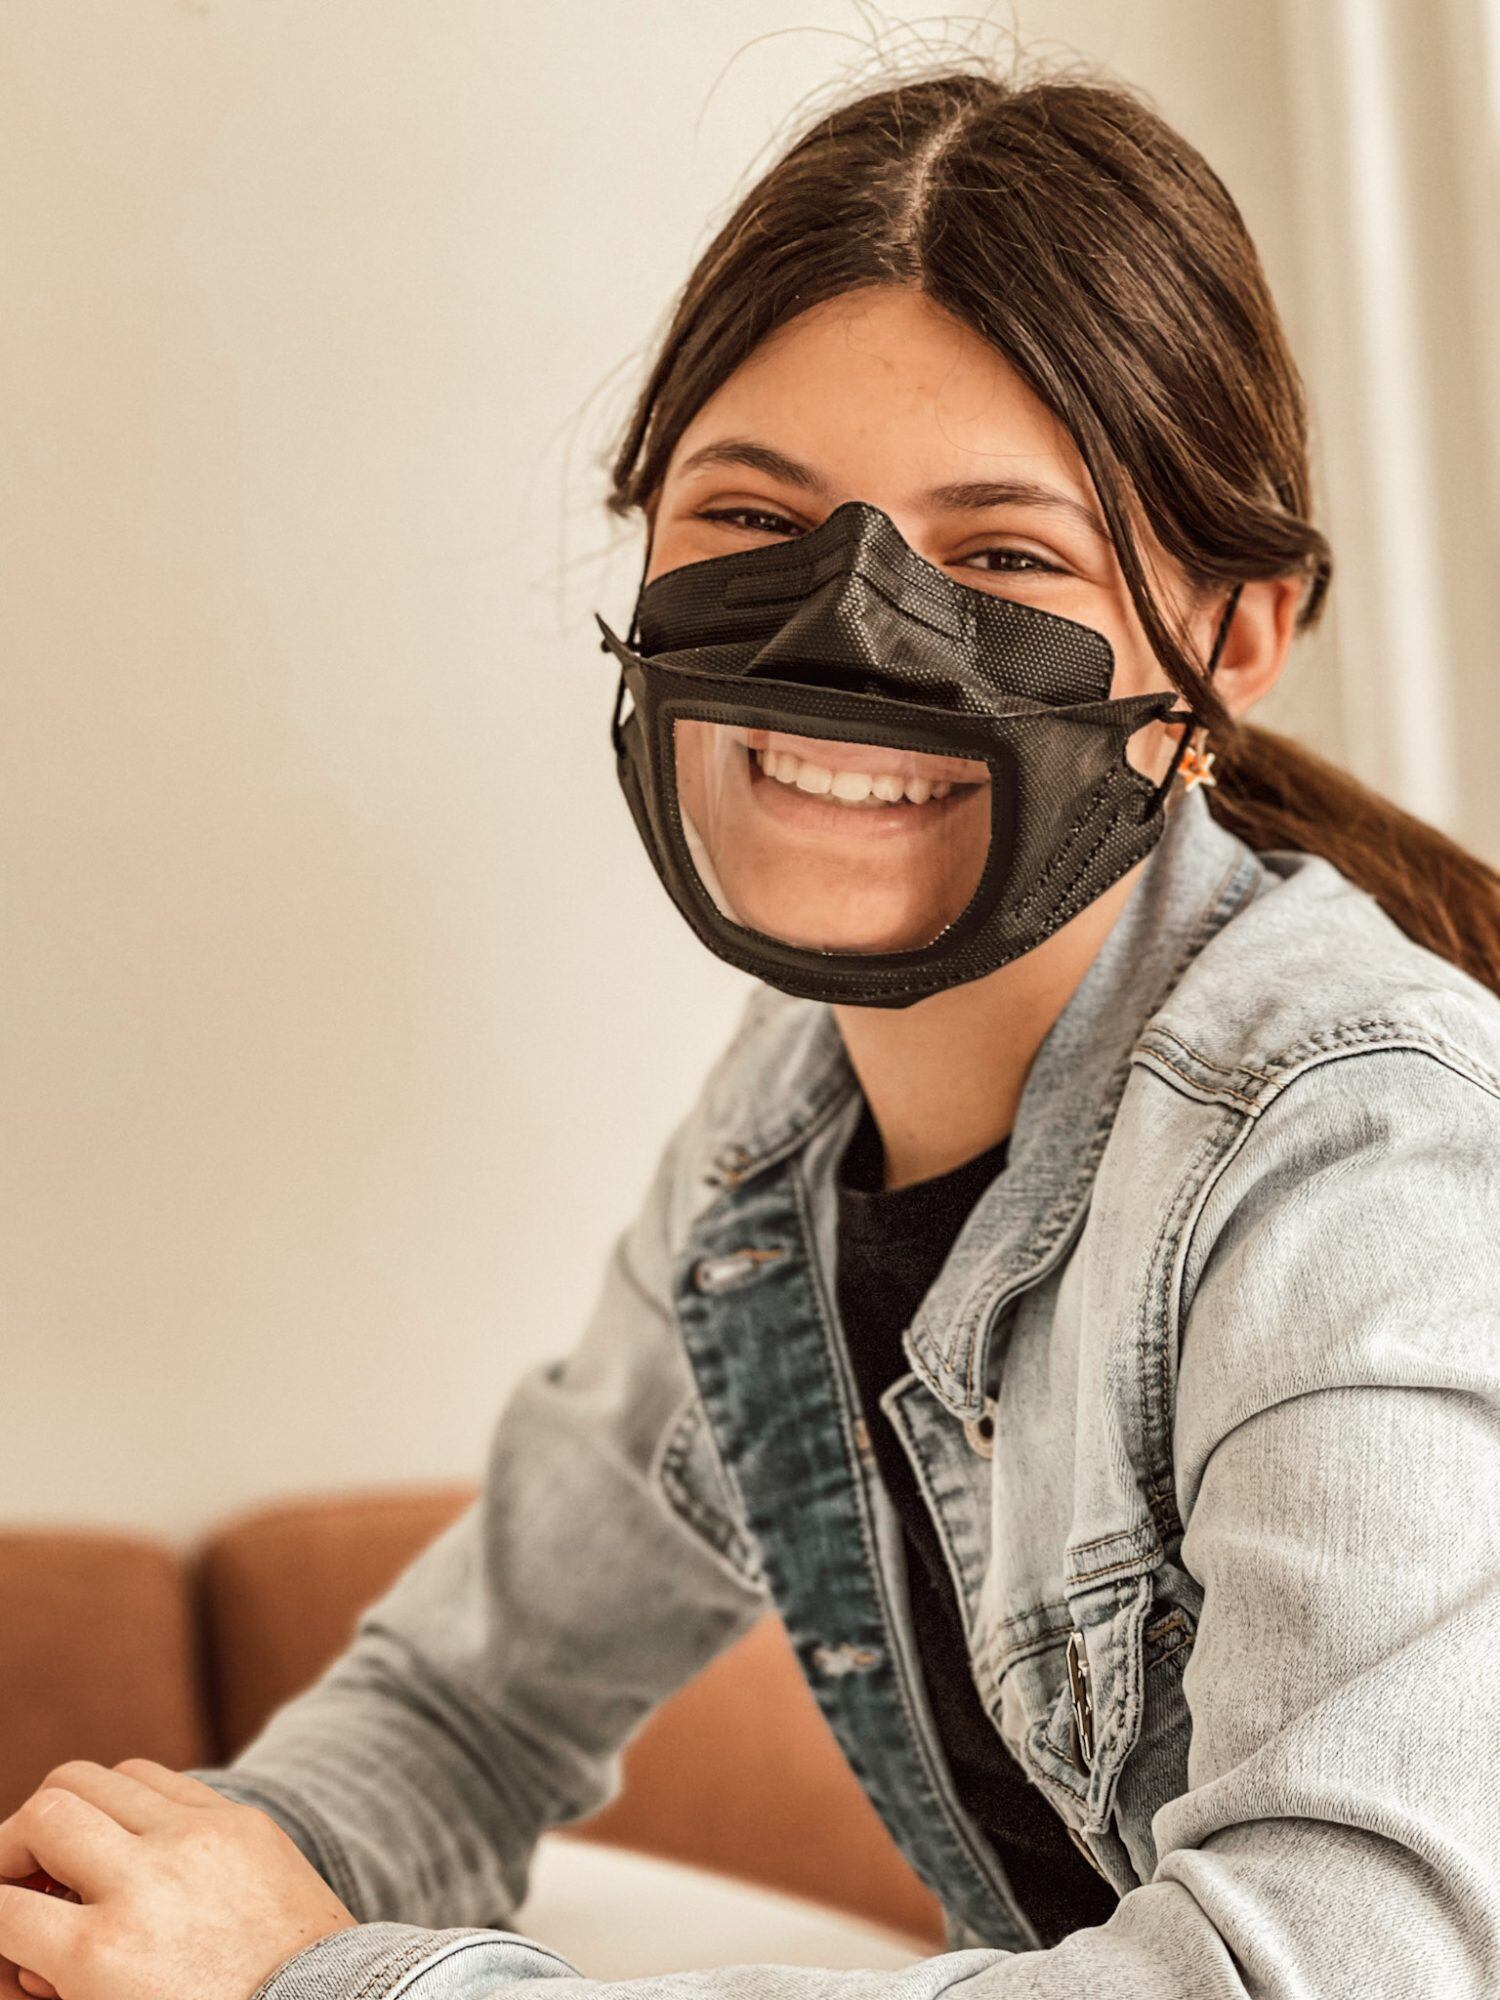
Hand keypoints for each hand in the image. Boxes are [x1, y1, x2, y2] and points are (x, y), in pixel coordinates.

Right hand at [0, 1759, 357, 1999]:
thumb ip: (54, 1979)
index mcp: (102, 1952)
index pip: (1, 1910)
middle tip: (17, 1879)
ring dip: (69, 1813)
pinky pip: (160, 1778)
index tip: (1, 1923)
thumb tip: (18, 1939)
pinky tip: (128, 1839)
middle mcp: (146, 1881)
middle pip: (43, 1814)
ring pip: (98, 1777)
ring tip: (69, 1855)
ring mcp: (198, 1837)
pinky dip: (127, 1802)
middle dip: (13, 1846)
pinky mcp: (239, 1818)